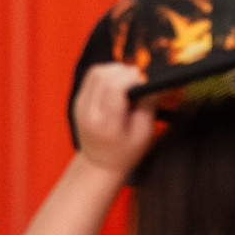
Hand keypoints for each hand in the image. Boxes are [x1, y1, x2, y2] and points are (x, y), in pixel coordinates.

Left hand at [71, 62, 157, 176]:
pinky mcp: (78, 99)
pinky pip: (92, 77)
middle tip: (138, 81)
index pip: (114, 87)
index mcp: (106, 123)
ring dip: (115, 71)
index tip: (145, 83)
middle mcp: (88, 111)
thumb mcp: (144, 133)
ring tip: (128, 82)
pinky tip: (118, 86)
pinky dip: (107, 75)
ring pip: (96, 72)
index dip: (132, 78)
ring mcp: (80, 104)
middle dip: (125, 72)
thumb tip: (155, 83)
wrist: (99, 163)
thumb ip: (149, 105)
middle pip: (103, 75)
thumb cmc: (124, 153)